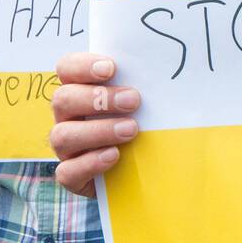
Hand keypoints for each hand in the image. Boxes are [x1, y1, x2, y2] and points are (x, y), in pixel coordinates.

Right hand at [49, 53, 140, 197]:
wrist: (145, 172)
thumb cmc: (146, 126)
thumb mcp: (149, 104)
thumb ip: (152, 86)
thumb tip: (179, 72)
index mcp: (80, 90)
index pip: (66, 68)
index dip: (82, 66)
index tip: (111, 68)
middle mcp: (67, 117)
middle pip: (63, 99)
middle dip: (99, 99)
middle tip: (133, 101)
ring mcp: (66, 148)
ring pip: (62, 135)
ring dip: (98, 130)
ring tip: (131, 130)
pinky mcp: (72, 176)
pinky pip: (67, 172)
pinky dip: (90, 163)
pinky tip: (114, 155)